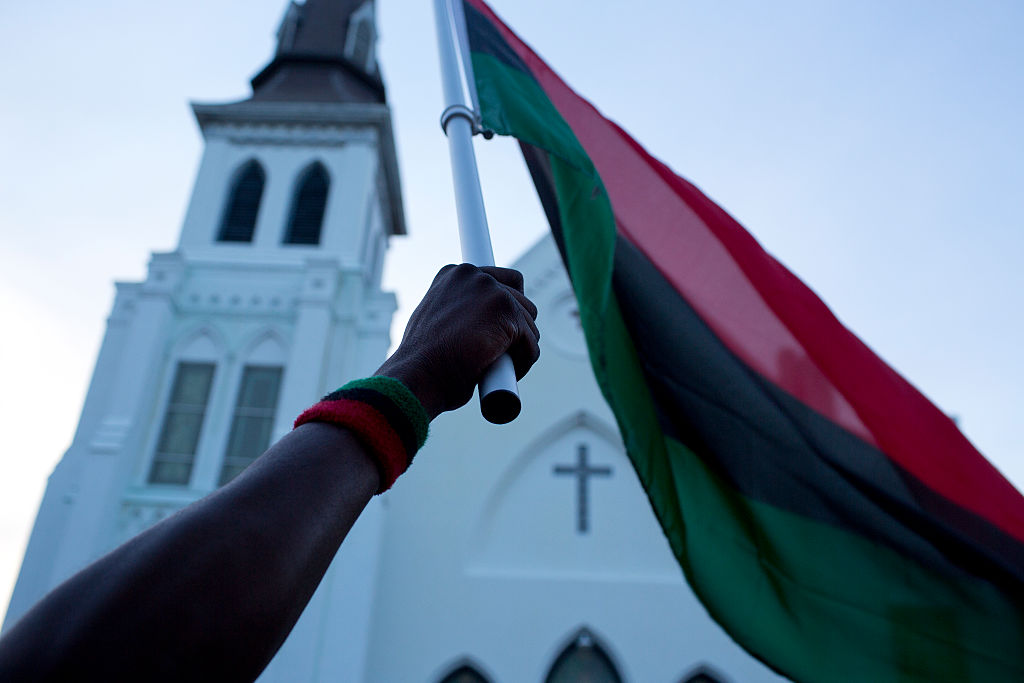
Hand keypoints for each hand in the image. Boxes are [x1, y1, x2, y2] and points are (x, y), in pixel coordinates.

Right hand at [375, 264, 540, 419]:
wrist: (418, 376)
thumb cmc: (422, 363)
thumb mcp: (433, 324)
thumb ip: (457, 313)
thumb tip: (476, 325)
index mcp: (453, 275)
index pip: (497, 279)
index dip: (502, 304)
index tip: (500, 323)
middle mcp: (473, 275)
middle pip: (519, 298)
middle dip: (514, 328)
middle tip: (497, 352)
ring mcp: (492, 291)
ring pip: (529, 322)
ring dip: (520, 347)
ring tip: (496, 366)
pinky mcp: (508, 312)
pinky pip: (532, 343)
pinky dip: (523, 363)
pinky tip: (501, 374)